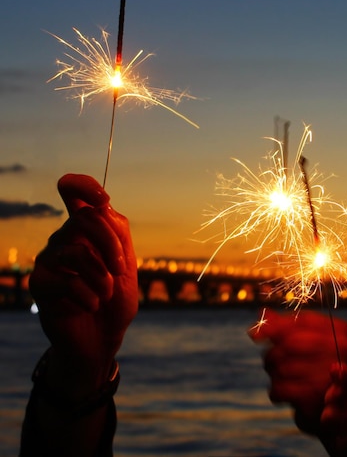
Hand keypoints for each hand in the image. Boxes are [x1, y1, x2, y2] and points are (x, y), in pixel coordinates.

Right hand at [29, 174, 138, 395]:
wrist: (103, 340)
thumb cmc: (115, 301)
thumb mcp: (127, 266)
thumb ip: (119, 234)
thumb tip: (103, 208)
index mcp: (86, 229)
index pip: (72, 191)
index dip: (84, 185)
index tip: (103, 199)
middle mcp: (64, 238)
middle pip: (84, 219)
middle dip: (110, 243)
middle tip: (120, 269)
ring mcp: (49, 260)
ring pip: (76, 251)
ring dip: (100, 276)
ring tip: (106, 294)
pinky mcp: (40, 283)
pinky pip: (66, 280)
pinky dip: (88, 296)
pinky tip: (90, 306)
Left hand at [249, 308, 346, 434]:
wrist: (331, 408)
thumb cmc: (314, 364)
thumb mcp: (303, 338)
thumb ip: (283, 324)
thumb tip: (263, 314)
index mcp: (341, 330)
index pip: (302, 321)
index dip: (274, 326)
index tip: (254, 334)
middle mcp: (343, 350)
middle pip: (290, 344)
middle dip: (273, 352)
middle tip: (269, 360)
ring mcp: (333, 375)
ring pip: (283, 366)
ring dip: (273, 371)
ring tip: (277, 374)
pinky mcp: (319, 399)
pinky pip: (282, 388)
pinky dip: (275, 390)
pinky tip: (279, 390)